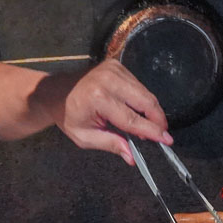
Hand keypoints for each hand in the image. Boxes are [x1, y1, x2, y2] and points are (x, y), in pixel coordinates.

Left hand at [48, 60, 171, 164]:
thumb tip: (132, 157)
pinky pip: (138, 85)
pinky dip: (142, 100)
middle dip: (157, 119)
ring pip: (145, 92)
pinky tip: (138, 111)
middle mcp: (108, 80)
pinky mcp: (117, 65)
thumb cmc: (68, 116)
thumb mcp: (85, 137)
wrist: (56, 91)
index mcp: (98, 98)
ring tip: (148, 126)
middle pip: (145, 101)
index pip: (132, 119)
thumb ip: (110, 144)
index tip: (167, 140)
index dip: (151, 131)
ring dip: (151, 110)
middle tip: (162, 134)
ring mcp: (114, 69)